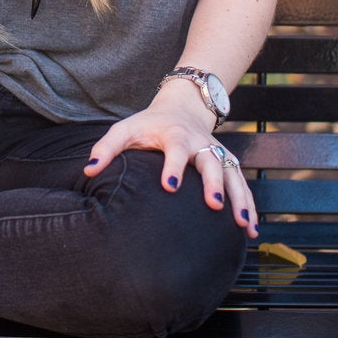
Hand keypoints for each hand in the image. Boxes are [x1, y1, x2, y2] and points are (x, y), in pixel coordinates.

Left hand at [84, 86, 258, 238]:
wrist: (182, 108)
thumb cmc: (148, 125)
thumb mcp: (125, 129)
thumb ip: (106, 148)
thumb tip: (88, 170)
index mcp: (175, 135)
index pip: (176, 148)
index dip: (173, 166)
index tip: (169, 186)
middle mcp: (200, 143)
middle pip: (211, 161)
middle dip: (214, 183)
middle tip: (214, 205)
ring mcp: (217, 153)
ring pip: (232, 175)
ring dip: (239, 199)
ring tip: (242, 225)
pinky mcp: (227, 163)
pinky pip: (241, 184)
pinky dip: (248, 205)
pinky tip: (249, 229)